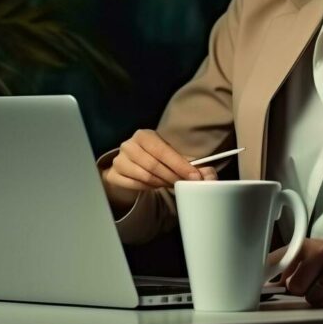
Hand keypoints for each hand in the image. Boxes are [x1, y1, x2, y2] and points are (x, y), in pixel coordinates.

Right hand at [102, 129, 217, 193]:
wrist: (131, 164)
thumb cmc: (156, 158)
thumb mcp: (173, 157)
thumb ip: (193, 165)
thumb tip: (209, 176)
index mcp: (144, 135)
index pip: (163, 151)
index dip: (180, 165)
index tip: (194, 177)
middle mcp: (128, 145)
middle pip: (153, 165)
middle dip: (173, 177)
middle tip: (185, 185)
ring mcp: (119, 160)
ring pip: (144, 177)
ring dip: (161, 183)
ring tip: (172, 184)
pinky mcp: (113, 175)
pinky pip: (133, 185)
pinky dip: (148, 188)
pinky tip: (155, 186)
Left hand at [266, 238, 322, 306]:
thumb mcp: (317, 255)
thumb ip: (294, 267)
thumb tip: (269, 285)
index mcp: (306, 244)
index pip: (277, 261)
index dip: (267, 277)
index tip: (260, 288)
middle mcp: (321, 251)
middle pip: (294, 285)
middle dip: (301, 291)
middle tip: (312, 285)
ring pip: (313, 296)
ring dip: (319, 298)